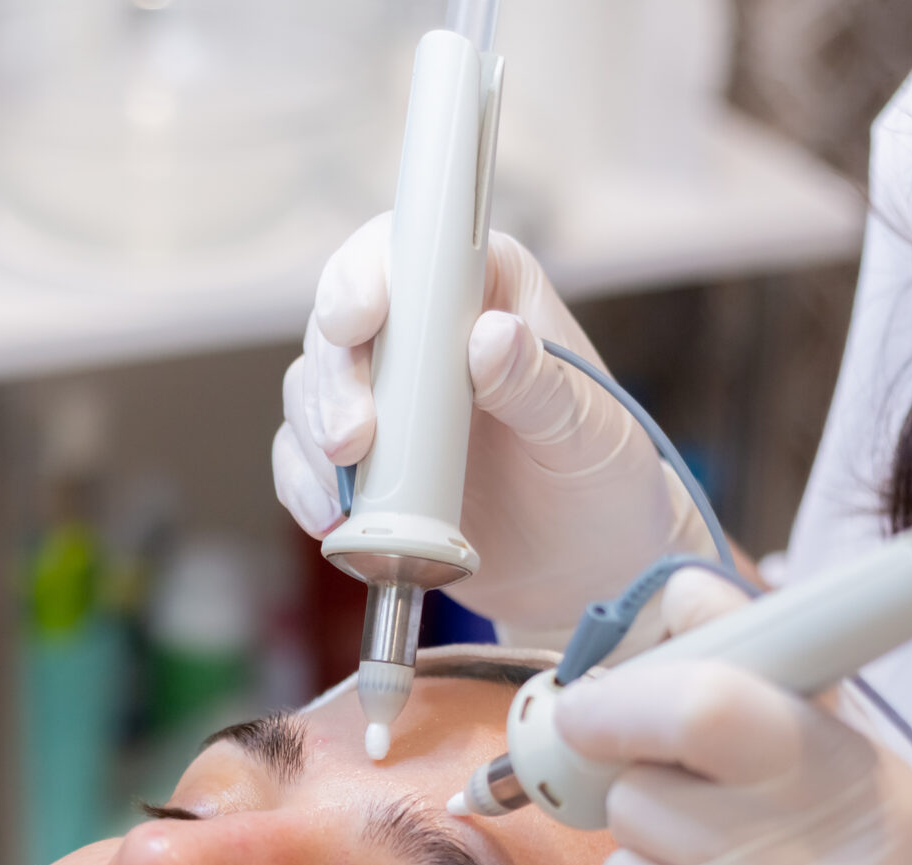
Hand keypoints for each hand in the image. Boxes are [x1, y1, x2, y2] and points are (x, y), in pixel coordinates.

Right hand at [272, 215, 688, 636]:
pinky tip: (330, 520)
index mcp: (489, 292)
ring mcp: (390, 399)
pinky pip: (308, 458)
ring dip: (314, 434)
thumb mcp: (591, 432)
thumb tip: (489, 337)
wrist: (590, 566)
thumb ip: (539, 385)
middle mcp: (427, 335)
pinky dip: (306, 486)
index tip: (361, 317)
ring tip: (344, 494)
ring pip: (315, 387)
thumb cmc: (604, 480)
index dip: (370, 273)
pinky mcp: (367, 461)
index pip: (411, 252)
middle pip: (343, 321)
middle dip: (335, 378)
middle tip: (351, 440)